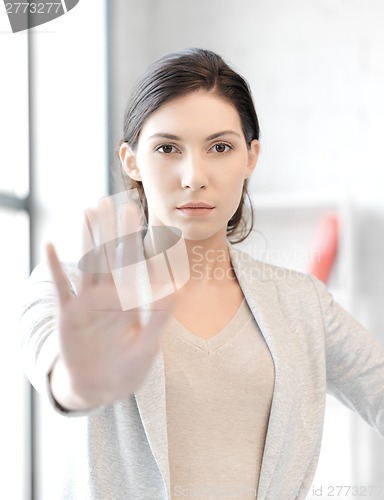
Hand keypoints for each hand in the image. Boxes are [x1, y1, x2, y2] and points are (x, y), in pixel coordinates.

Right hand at [47, 198, 175, 409]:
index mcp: (128, 299)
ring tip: (86, 212)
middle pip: (108, 255)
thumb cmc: (127, 367)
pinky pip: (61, 286)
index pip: (131, 263)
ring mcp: (86, 303)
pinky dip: (55, 267)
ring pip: (86, 264)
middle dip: (109, 229)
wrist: (101, 387)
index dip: (132, 238)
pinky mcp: (68, 314)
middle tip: (108, 200)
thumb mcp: (148, 343)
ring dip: (85, 238)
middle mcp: (106, 295)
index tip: (137, 213)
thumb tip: (179, 288)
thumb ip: (161, 316)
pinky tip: (50, 245)